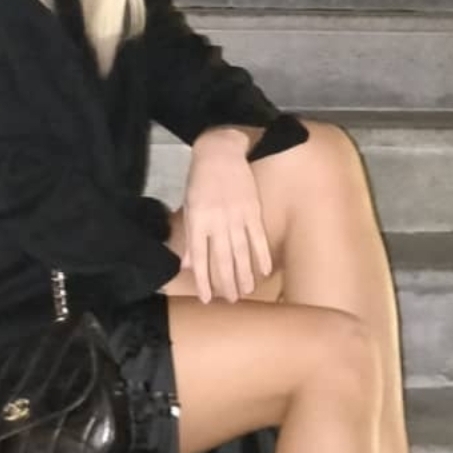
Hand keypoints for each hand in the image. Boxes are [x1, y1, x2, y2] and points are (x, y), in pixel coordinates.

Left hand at [177, 130, 272, 302]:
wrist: (220, 151)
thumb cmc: (200, 179)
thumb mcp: (189, 205)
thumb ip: (190, 236)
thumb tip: (187, 263)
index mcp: (198, 222)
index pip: (200, 259)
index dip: (203, 281)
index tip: (207, 299)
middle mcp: (217, 223)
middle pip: (223, 260)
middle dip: (226, 283)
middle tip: (231, 301)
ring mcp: (236, 217)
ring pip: (241, 252)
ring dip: (245, 274)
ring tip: (246, 292)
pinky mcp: (252, 210)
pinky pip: (258, 237)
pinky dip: (262, 254)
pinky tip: (265, 270)